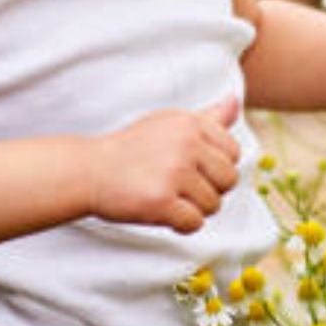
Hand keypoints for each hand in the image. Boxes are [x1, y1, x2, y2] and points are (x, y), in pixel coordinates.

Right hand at [83, 96, 241, 233]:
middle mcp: (186, 144)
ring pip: (213, 205)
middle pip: (229, 180)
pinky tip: (162, 212)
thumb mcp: (170, 124)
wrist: (89, 171)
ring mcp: (173, 173)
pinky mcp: (160, 201)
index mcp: (191, 123)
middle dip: (209, 190)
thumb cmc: (133, 149)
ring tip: (167, 198)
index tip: (191, 169)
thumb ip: (208, 117)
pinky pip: (194, 223)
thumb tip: (235, 100)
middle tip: (180, 188)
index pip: (233, 152)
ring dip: (193, 209)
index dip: (215, 167)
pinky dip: (181, 225)